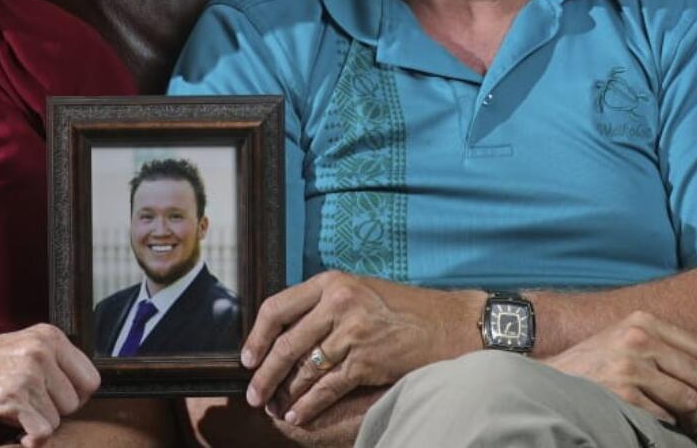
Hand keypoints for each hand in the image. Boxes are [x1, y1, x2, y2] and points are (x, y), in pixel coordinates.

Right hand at [0, 323, 100, 446]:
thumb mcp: (20, 349)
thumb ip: (53, 362)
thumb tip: (84, 388)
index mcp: (49, 335)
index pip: (90, 378)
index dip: (74, 395)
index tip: (53, 400)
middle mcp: (42, 350)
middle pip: (76, 401)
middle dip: (54, 411)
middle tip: (28, 405)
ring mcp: (28, 372)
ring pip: (59, 418)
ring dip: (38, 422)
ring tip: (14, 409)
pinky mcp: (13, 397)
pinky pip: (42, 431)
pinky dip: (30, 438)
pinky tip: (13, 429)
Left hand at [241, 271, 466, 426]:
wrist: (449, 324)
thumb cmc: (403, 309)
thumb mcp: (359, 291)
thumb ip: (323, 305)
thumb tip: (285, 332)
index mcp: (331, 282)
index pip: (277, 307)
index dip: (257, 336)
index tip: (247, 357)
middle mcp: (338, 303)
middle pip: (286, 343)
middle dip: (264, 373)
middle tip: (253, 392)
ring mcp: (352, 331)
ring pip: (304, 368)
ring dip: (285, 393)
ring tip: (273, 407)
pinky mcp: (366, 359)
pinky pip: (327, 387)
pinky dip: (309, 404)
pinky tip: (298, 414)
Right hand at [543, 310, 696, 441]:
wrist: (549, 380)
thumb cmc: (592, 366)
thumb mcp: (624, 342)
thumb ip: (663, 349)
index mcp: (644, 320)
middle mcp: (638, 337)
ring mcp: (629, 364)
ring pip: (690, 398)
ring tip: (696, 431)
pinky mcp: (622, 392)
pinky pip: (667, 415)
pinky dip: (674, 428)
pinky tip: (671, 431)